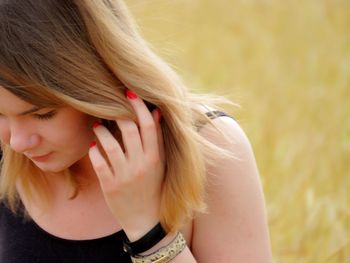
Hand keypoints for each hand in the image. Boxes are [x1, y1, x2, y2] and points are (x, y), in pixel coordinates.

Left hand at [88, 89, 164, 240]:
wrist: (146, 220)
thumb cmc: (154, 188)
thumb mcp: (161, 164)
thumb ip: (157, 140)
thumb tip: (156, 113)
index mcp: (155, 158)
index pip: (148, 126)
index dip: (139, 106)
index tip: (130, 93)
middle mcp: (141, 165)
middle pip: (130, 130)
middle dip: (119, 113)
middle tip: (110, 106)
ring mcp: (125, 176)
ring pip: (110, 145)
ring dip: (102, 131)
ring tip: (97, 126)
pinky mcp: (110, 186)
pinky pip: (99, 163)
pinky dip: (94, 151)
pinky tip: (93, 146)